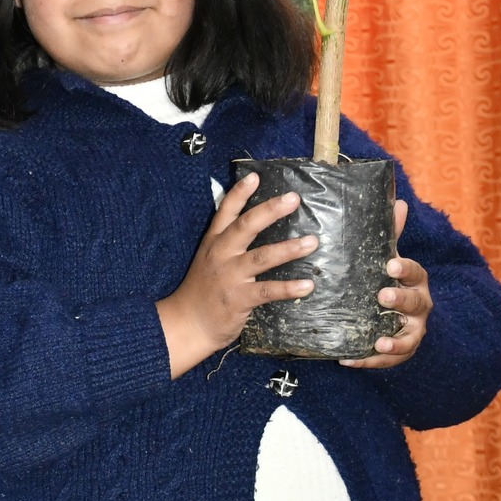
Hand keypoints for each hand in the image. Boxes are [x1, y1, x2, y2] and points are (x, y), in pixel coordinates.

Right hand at [156, 171, 317, 378]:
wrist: (187, 324)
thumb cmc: (203, 291)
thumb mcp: (208, 259)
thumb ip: (227, 242)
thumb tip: (253, 223)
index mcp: (214, 243)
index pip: (225, 212)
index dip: (239, 193)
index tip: (255, 176)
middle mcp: (221, 255)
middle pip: (246, 227)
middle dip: (270, 211)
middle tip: (293, 199)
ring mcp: (230, 277)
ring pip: (262, 257)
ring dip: (289, 248)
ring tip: (312, 242)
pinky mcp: (239, 299)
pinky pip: (268, 290)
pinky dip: (289, 288)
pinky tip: (307, 284)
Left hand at [340, 199, 431, 367]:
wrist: (396, 311)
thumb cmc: (387, 278)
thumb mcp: (387, 257)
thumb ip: (390, 234)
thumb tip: (399, 200)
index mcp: (415, 279)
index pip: (414, 271)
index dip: (404, 268)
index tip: (390, 264)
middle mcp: (419, 305)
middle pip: (415, 303)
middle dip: (400, 300)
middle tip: (382, 296)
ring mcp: (413, 330)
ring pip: (409, 337)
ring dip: (395, 342)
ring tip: (379, 343)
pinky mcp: (402, 351)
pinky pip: (390, 360)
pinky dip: (371, 361)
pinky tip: (350, 359)